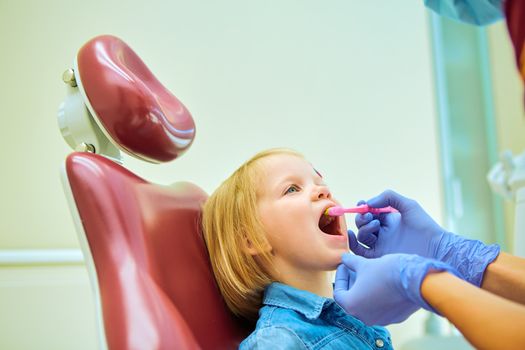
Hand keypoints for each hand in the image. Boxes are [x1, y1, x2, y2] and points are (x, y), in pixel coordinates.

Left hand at [333, 252, 458, 325]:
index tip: (344, 265)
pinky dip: (377, 296)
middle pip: (352, 299)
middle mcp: (364, 317)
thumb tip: (344, 259)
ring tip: (368, 274)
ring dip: (364, 290)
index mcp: (352, 305)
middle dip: (351, 283)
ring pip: (366, 304)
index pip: (338, 292)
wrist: (416, 280)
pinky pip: (381, 307)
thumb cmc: (386, 271)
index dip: (340, 277)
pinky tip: (382, 283)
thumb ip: (350, 262)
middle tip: (354, 268)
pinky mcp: (394, 318)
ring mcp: (380, 319)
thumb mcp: (364, 264)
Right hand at [349, 189, 499, 286]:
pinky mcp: (379, 258)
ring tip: (376, 224)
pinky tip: (353, 236)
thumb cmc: (425, 226)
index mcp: (388, 221)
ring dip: (363, 228)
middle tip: (370, 215)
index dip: (363, 208)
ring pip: (361, 237)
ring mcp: (380, 246)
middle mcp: (382, 233)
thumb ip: (389, 197)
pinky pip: (360, 252)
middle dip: (362, 218)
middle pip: (362, 224)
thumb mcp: (408, 205)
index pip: (369, 213)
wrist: (435, 248)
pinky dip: (353, 244)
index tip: (362, 204)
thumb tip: (368, 203)